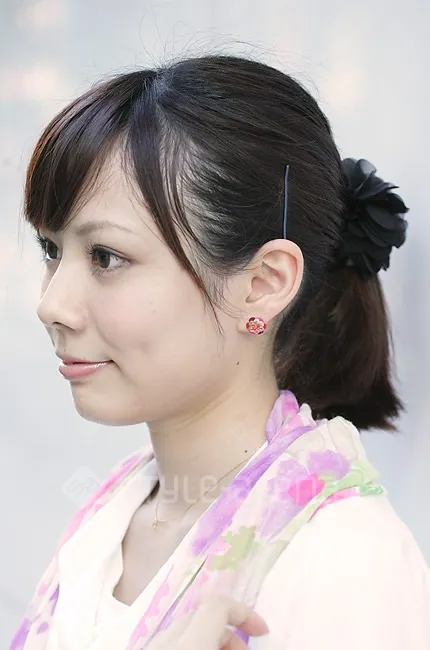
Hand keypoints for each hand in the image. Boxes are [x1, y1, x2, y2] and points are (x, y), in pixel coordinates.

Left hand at [147, 595, 269, 649]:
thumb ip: (236, 646)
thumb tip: (247, 643)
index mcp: (190, 643)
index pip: (219, 606)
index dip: (245, 613)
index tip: (263, 632)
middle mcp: (165, 639)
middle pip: (201, 618)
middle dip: (228, 633)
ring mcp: (148, 647)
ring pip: (183, 632)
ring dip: (209, 641)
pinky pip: (169, 645)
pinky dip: (189, 648)